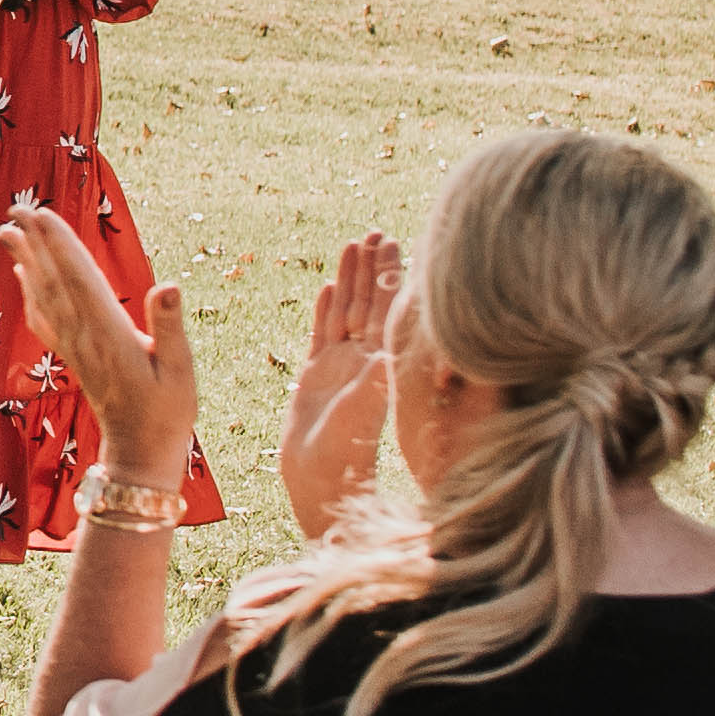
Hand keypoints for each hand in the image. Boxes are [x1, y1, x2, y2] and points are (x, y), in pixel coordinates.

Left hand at [2, 202, 193, 486]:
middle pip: (53, 280)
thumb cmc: (167, 413)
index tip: (41, 215)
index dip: (60, 245)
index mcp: (109, 332)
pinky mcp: (73, 356)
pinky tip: (22, 277)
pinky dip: (30, 293)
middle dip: (34, 242)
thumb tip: (168, 285)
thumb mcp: (179, 370)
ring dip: (25, 261)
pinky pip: (45, 319)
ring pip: (44, 296)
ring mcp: (74, 347)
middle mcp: (83, 335)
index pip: (79, 278)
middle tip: (14, 207)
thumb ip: (170, 327)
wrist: (140, 454)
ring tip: (7, 230)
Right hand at [281, 234, 402, 539]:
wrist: (321, 482)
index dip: (391, 277)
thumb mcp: (363, 416)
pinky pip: (323, 333)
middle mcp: (366, 361)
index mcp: (382, 364)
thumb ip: (374, 384)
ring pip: (346, 313)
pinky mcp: (318, 376)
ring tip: (351, 246)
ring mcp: (342, 367)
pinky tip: (327, 288)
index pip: (389, 311)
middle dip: (373, 269)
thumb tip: (387, 354)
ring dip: (349, 280)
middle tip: (377, 233)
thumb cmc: (347, 455)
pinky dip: (326, 309)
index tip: (396, 244)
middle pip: (369, 304)